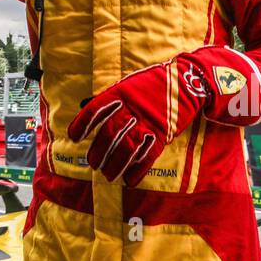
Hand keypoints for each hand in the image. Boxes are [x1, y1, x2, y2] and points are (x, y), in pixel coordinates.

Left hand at [67, 49, 241, 186]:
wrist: (187, 80)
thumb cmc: (152, 83)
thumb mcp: (130, 84)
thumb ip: (112, 99)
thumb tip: (88, 111)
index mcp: (121, 92)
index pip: (95, 109)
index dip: (82, 124)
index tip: (74, 137)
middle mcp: (132, 108)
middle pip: (109, 133)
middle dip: (98, 151)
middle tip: (92, 163)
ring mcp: (148, 121)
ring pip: (127, 148)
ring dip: (115, 164)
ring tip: (107, 175)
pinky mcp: (163, 134)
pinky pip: (148, 156)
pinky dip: (138, 170)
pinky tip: (129, 180)